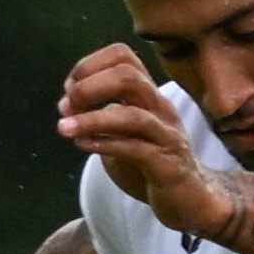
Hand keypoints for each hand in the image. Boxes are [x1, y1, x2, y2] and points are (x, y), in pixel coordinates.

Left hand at [55, 47, 228, 233]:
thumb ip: (99, 116)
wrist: (189, 197)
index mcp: (148, 95)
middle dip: (91, 86)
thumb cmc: (152, 160)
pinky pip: (135, 149)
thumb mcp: (125, 130)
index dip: (90, 65)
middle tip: (66, 105)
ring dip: (92, 120)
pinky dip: (104, 144)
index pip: (123, 57)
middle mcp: (160, 108)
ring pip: (132, 116)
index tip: (70, 87)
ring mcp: (166, 136)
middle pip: (129, 77)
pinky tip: (83, 145)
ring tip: (64, 128)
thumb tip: (66, 105)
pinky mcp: (167, 165)